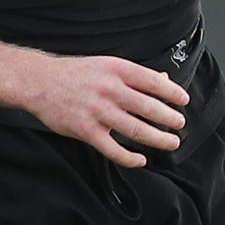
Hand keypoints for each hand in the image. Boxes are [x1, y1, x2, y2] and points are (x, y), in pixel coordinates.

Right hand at [23, 54, 188, 167]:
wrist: (40, 82)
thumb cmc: (75, 72)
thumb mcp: (106, 64)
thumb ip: (133, 75)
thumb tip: (162, 82)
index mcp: (115, 69)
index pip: (151, 81)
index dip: (171, 92)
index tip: (183, 100)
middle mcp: (109, 89)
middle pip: (147, 106)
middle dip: (168, 117)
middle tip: (180, 123)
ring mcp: (98, 111)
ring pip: (135, 129)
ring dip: (157, 138)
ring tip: (170, 142)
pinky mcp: (86, 130)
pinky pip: (113, 149)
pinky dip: (130, 157)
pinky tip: (141, 159)